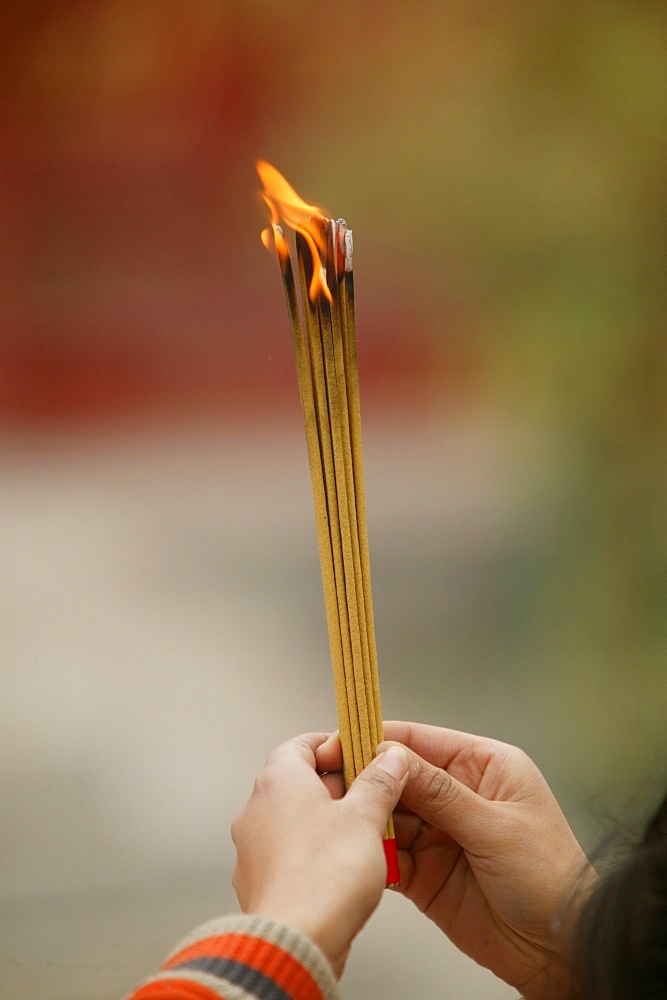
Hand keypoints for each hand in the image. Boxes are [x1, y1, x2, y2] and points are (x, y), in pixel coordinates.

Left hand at [231, 733, 409, 977]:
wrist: (295, 942)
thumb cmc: (324, 876)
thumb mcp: (366, 818)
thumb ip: (379, 783)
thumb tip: (390, 759)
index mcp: (279, 780)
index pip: (302, 744)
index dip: (334, 746)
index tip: (360, 752)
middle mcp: (257, 808)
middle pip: (298, 782)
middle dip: (337, 787)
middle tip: (371, 795)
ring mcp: (252, 846)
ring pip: (293, 821)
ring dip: (325, 823)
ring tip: (362, 836)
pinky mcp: (258, 880)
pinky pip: (288, 855)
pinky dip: (312, 854)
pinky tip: (341, 869)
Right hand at [317, 723, 596, 999]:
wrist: (561, 951)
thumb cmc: (553, 880)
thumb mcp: (496, 828)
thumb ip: (440, 793)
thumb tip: (393, 758)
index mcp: (483, 766)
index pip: (419, 741)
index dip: (376, 739)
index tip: (340, 743)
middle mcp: (457, 794)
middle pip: (396, 775)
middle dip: (363, 778)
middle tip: (328, 783)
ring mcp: (438, 833)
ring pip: (386, 813)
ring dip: (362, 816)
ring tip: (335, 817)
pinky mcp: (424, 871)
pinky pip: (387, 853)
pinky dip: (369, 852)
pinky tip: (354, 850)